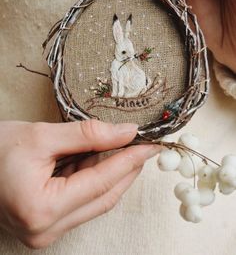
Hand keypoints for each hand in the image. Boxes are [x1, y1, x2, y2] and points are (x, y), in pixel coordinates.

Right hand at [0, 120, 158, 247]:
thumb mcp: (42, 136)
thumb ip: (87, 135)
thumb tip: (125, 133)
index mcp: (42, 209)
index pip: (101, 182)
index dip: (129, 161)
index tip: (149, 145)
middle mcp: (45, 229)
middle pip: (103, 197)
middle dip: (126, 169)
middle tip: (142, 146)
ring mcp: (44, 232)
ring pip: (94, 201)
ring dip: (110, 174)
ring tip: (122, 148)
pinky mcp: (44, 225)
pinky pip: (80, 203)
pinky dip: (93, 180)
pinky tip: (98, 160)